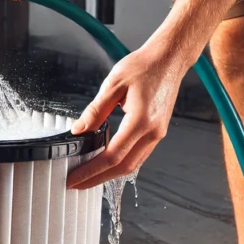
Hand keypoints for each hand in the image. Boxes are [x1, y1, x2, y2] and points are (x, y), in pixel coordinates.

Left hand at [66, 45, 189, 189]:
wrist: (169, 59)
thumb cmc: (144, 66)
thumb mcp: (113, 85)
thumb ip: (95, 110)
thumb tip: (78, 130)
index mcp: (141, 122)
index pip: (112, 156)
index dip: (91, 171)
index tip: (74, 177)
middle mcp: (152, 133)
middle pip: (123, 168)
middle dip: (98, 179)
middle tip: (76, 184)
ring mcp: (157, 134)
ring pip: (132, 165)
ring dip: (109, 174)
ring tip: (87, 176)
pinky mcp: (157, 132)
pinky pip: (138, 155)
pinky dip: (120, 163)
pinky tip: (105, 162)